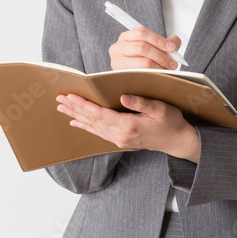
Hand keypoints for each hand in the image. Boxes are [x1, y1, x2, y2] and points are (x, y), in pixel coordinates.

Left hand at [55, 93, 199, 161]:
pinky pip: (98, 133)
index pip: (100, 114)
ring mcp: (120, 140)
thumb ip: (141, 102)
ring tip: (62, 108)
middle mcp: (121, 135)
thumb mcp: (161, 108)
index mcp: (129, 126)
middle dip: (74, 109)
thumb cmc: (171, 122)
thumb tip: (123, 96)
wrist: (178, 141)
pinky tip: (76, 121)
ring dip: (77, 116)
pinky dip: (86, 126)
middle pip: (92, 121)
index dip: (84, 105)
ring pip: (93, 127)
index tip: (70, 96)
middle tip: (58, 99)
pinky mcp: (121, 141)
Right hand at [108, 26, 182, 69]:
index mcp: (126, 37)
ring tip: (167, 69)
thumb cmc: (141, 59)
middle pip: (142, 47)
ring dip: (159, 67)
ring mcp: (116, 62)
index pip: (142, 33)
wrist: (130, 75)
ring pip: (143, 63)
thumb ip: (165, 43)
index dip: (159, 40)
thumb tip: (175, 42)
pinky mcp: (120, 75)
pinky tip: (159, 75)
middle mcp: (118, 47)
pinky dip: (153, 75)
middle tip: (173, 63)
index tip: (172, 48)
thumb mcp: (152, 47)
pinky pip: (141, 75)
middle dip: (161, 56)